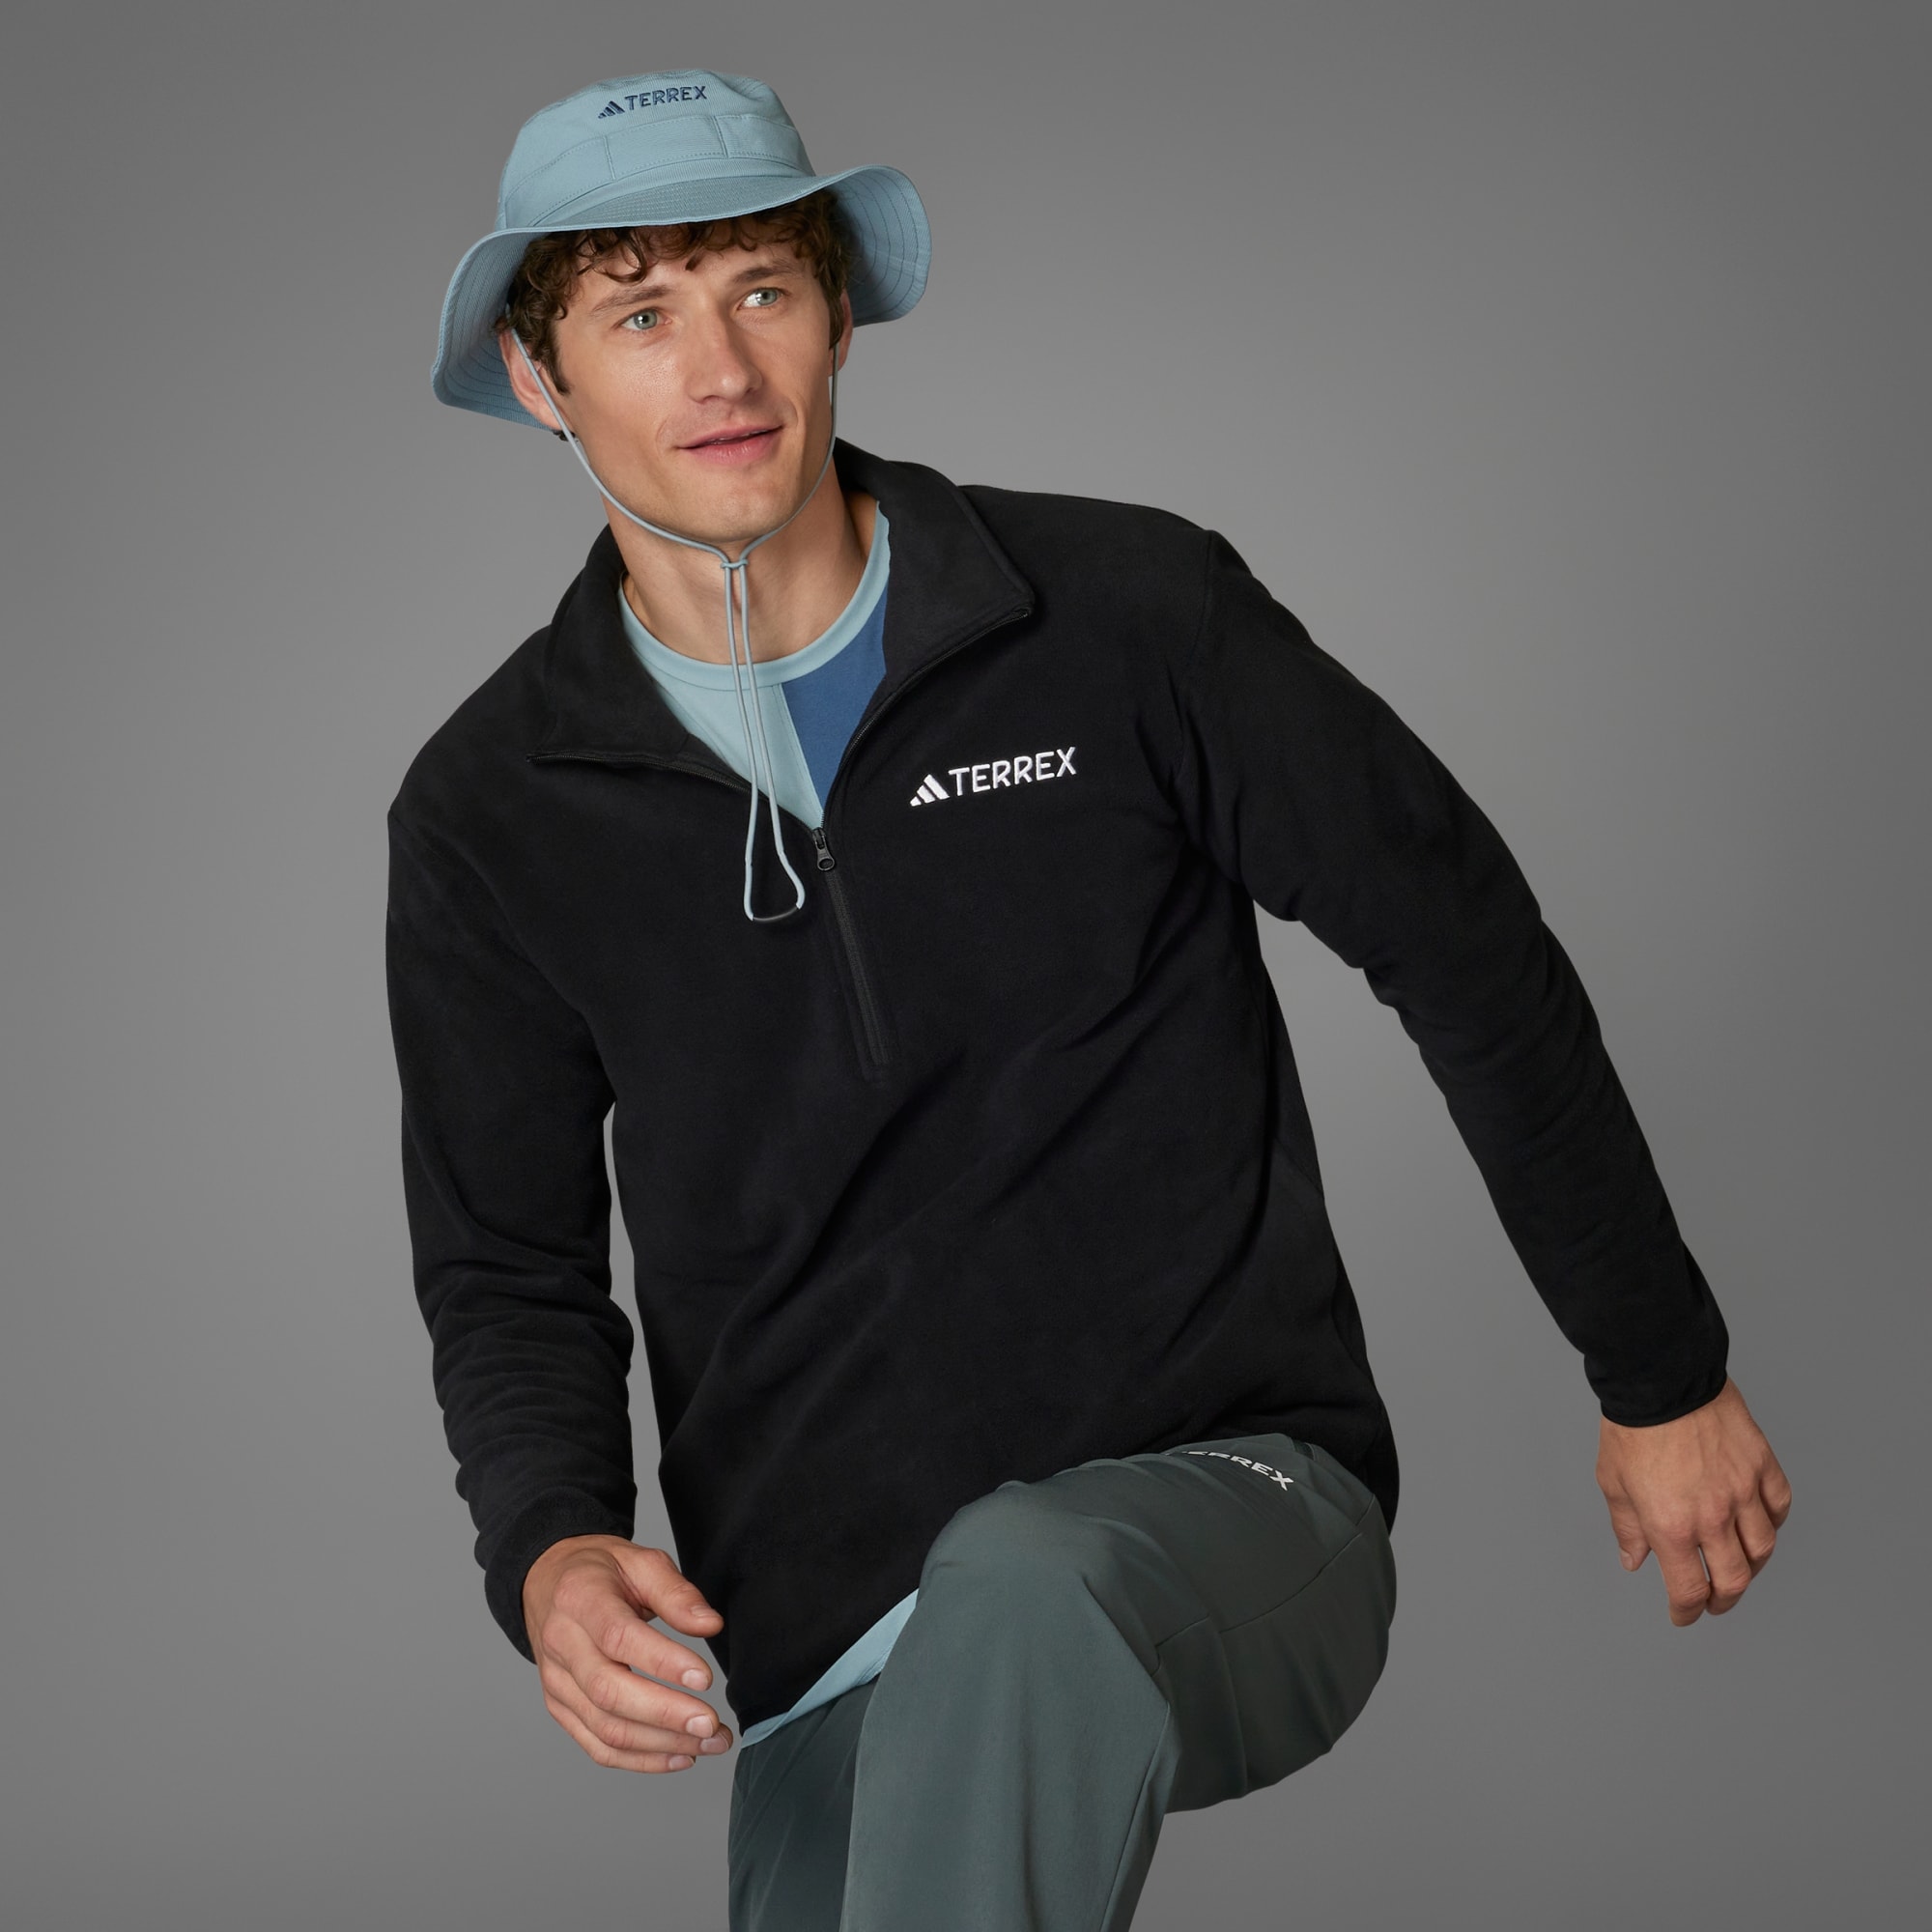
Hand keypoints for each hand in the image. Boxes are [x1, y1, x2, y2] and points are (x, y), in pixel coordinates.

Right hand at [522, 1535, 733, 1771]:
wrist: (548, 1581)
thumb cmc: (600, 1570)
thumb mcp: (639, 1560)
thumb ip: (676, 1592)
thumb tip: (710, 1625)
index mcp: (580, 1599)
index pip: (618, 1637)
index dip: (662, 1661)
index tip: (705, 1678)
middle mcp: (561, 1644)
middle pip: (608, 1692)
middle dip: (665, 1714)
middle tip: (712, 1723)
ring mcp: (556, 1682)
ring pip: (605, 1727)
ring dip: (662, 1743)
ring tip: (710, 1741)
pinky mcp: (560, 1708)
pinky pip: (598, 1746)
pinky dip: (641, 1760)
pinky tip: (680, 1755)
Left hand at [1596, 1377, 1791, 1625]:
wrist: (1660, 1378)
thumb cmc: (1632, 1426)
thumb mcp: (1612, 1481)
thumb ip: (1627, 1527)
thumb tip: (1635, 1559)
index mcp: (1671, 1524)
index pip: (1689, 1588)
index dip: (1687, 1611)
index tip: (1684, 1615)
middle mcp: (1712, 1515)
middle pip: (1735, 1579)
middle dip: (1724, 1599)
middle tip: (1715, 1602)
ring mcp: (1742, 1491)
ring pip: (1763, 1548)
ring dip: (1751, 1566)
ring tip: (1738, 1566)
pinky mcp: (1761, 1465)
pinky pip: (1778, 1506)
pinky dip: (1772, 1522)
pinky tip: (1759, 1524)